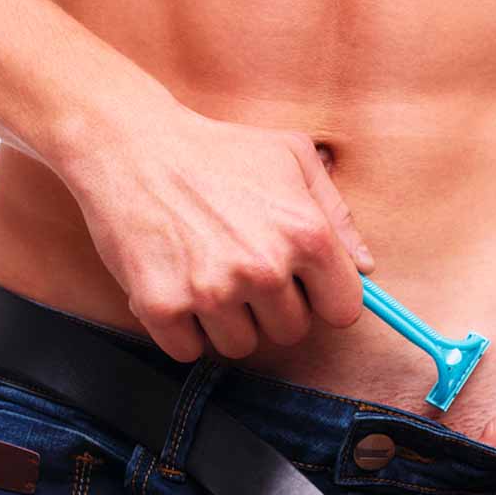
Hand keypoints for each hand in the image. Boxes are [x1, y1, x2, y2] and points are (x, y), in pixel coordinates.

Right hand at [58, 105, 372, 360]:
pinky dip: (182, 330)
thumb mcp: (292, 157)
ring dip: (227, 321)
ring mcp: (212, 291)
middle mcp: (264, 268)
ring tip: (208, 275)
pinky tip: (177, 287)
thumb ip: (337, 215)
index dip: (322, 299)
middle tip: (242, 268)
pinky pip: (189, 351)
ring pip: (241, 347)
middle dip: (271, 309)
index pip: (343, 311)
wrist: (130, 143)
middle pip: (291, 333)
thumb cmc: (218, 149)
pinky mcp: (161, 306)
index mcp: (307, 234)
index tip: (302, 286)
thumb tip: (365, 268)